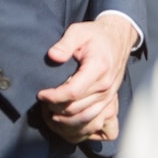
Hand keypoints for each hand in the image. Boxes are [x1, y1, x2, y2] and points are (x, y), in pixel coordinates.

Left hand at [37, 13, 136, 135]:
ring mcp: (109, 96)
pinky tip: (66, 119)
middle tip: (43, 103)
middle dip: (55, 109)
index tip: (41, 94)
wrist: (117, 40)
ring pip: (85, 118)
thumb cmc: (96, 36)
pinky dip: (80, 125)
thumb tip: (52, 56)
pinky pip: (96, 121)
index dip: (54, 97)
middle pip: (76, 108)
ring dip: (65, 120)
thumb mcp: (78, 32)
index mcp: (98, 68)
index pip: (73, 92)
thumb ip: (64, 44)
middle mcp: (105, 86)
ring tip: (50, 113)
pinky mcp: (110, 101)